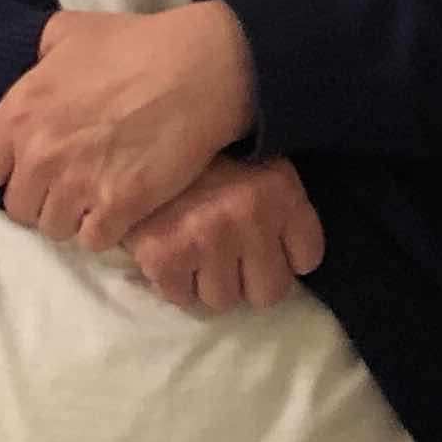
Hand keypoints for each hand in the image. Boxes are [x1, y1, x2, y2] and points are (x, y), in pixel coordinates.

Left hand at [0, 0, 257, 251]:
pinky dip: (106, 228)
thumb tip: (32, 68)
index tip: (28, 165)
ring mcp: (78, 185)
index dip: (5, 170)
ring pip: (56, 228)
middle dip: (43, 196)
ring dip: (75, 215)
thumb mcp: (70, 31)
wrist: (197, 68)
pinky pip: (94, 240)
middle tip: (73, 179)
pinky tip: (122, 204)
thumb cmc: (135, 44)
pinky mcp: (117, 207)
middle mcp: (41, 155)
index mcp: (20, 112)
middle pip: (21, 207)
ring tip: (99, 192)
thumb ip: (38, 54)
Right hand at [120, 155, 325, 311]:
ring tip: (198, 248)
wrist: (133, 141)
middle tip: (232, 255)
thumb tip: (292, 258)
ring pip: (224, 300)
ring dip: (211, 281)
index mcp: (278, 189)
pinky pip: (182, 298)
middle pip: (271, 292)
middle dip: (252, 278)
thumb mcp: (256, 161)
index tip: (269, 243)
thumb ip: (278, 204)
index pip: (308, 257)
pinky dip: (176, 281)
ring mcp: (206, 239)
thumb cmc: (203, 153)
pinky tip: (172, 249)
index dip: (287, 254)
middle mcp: (248, 216)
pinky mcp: (164, 257)